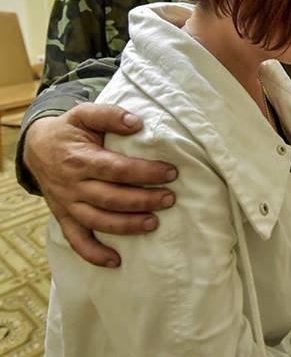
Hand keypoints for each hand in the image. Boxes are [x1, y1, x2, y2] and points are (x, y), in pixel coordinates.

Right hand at [23, 103, 177, 266]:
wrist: (36, 147)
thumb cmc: (68, 130)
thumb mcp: (84, 113)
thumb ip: (109, 115)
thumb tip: (136, 123)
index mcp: (81, 159)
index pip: (116, 169)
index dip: (144, 172)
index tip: (170, 172)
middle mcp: (73, 185)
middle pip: (111, 198)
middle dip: (143, 200)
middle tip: (170, 198)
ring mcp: (67, 204)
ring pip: (98, 221)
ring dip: (127, 226)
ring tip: (154, 223)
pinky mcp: (64, 217)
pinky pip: (77, 240)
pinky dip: (94, 254)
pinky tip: (116, 261)